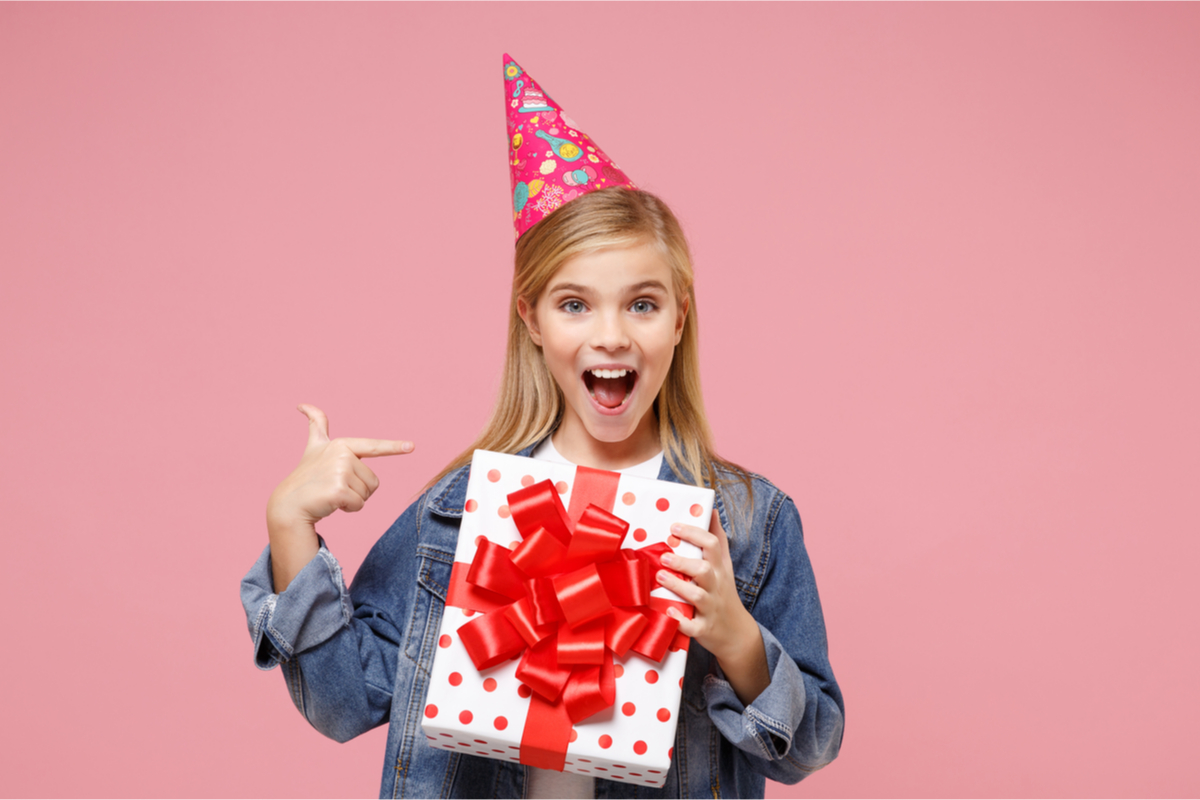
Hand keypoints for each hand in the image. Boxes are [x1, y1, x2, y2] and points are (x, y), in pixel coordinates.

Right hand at [264, 404, 413, 593]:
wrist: (288, 504)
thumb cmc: (306, 476)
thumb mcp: (314, 447)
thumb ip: (316, 426)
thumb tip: (303, 404)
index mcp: (341, 444)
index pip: (373, 446)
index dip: (394, 447)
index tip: (412, 446)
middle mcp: (341, 454)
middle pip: (373, 481)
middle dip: (358, 489)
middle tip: (335, 487)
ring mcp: (340, 471)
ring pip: (367, 494)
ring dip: (353, 499)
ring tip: (331, 493)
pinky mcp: (339, 490)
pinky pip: (359, 505)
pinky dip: (349, 509)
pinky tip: (331, 503)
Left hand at [656, 510, 769, 704]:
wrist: (737, 634)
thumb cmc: (724, 593)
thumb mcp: (725, 566)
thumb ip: (717, 539)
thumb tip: (711, 509)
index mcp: (719, 569)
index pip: (713, 546)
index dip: (695, 534)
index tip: (675, 527)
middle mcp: (716, 586)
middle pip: (704, 570)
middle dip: (684, 563)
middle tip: (664, 556)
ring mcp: (711, 608)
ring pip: (697, 596)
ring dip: (678, 586)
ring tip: (659, 576)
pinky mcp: (704, 629)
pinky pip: (693, 626)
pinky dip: (681, 621)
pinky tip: (668, 612)